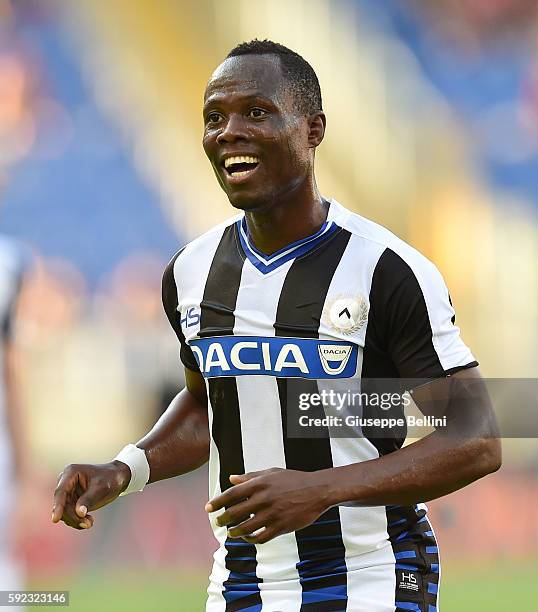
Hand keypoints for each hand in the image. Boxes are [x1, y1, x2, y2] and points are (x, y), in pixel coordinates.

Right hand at [51, 461, 130, 529]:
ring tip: (90, 522)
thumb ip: (89, 499)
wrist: (118, 478)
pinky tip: (88, 522)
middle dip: (72, 516)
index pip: (61, 491)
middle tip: (88, 524)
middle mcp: (66, 481)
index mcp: (71, 472)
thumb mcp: (101, 488)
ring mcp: (68, 491)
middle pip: (62, 504)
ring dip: (75, 520)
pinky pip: (69, 514)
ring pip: (64, 511)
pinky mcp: (71, 500)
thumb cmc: (110, 479)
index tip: (55, 519)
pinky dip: (77, 520)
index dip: (57, 506)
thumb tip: (79, 513)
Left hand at [205, 468, 330, 543]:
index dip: (218, 502)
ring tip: (231, 532)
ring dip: (235, 532)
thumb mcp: (272, 473)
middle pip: (236, 512)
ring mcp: (273, 514)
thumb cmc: (293, 479)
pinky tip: (248, 538)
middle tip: (218, 522)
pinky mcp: (281, 527)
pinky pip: (261, 537)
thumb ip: (250, 476)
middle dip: (223, 519)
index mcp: (260, 483)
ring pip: (246, 528)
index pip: (232, 494)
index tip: (208, 508)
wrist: (317, 490)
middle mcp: (264, 499)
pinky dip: (251, 539)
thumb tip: (232, 478)